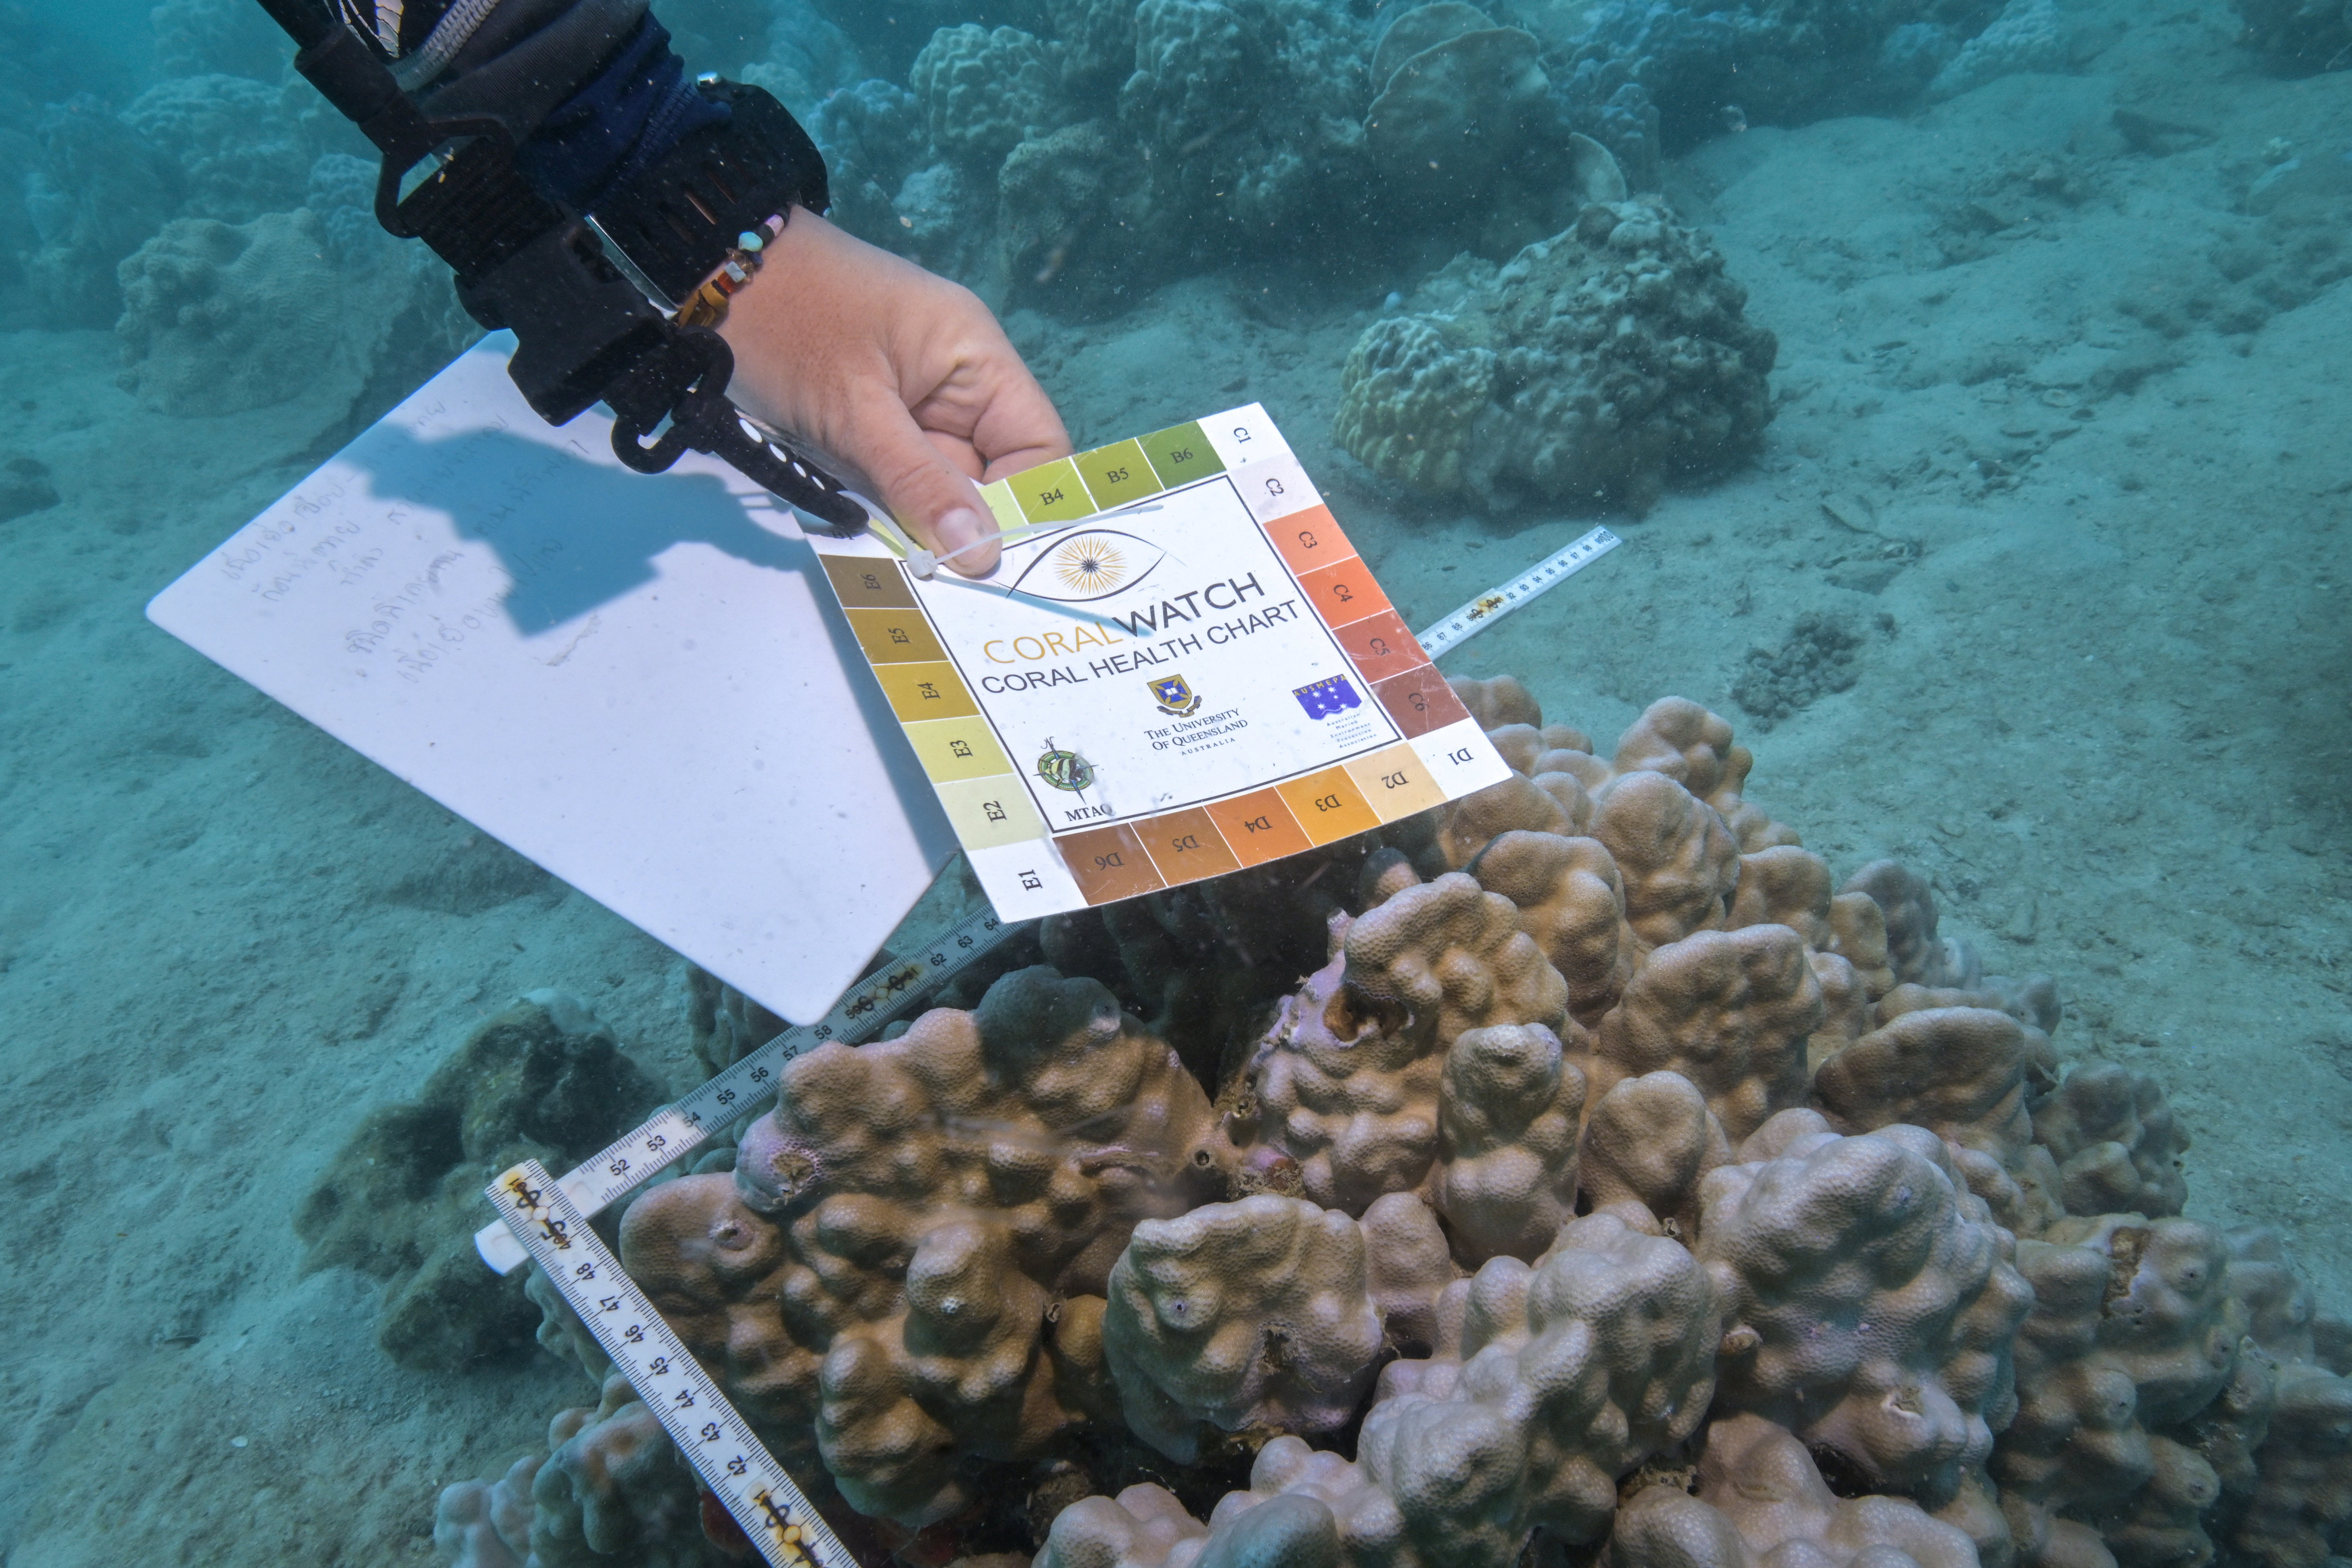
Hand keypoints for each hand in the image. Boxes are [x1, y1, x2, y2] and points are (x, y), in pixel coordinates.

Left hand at [717, 211, 1068, 576]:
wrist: (705, 273)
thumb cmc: (787, 323)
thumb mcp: (854, 410)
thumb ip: (920, 482)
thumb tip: (985, 553)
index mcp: (975, 359)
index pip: (1038, 447)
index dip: (1026, 506)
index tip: (994, 563)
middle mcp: (957, 384)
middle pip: (991, 475)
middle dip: (965, 529)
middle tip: (944, 588)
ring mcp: (912, 405)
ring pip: (940, 487)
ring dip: (919, 526)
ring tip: (903, 571)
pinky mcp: (871, 423)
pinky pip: (897, 481)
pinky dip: (886, 512)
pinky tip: (873, 544)